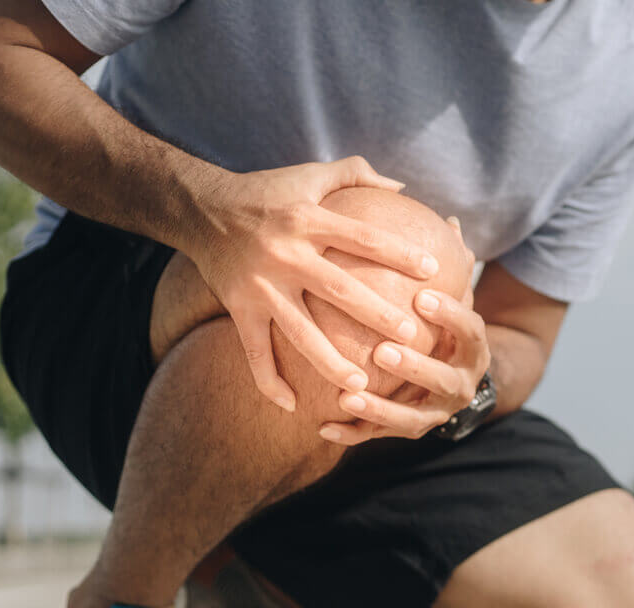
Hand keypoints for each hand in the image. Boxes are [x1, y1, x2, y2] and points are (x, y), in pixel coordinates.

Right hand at [184, 157, 439, 411]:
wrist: (200, 208)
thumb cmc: (266, 191)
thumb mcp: (310, 174)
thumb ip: (357, 173)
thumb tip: (402, 186)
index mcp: (308, 220)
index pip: (363, 238)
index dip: (398, 253)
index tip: (433, 271)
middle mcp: (285, 255)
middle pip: (339, 290)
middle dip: (376, 315)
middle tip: (410, 337)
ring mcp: (260, 287)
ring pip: (299, 332)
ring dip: (330, 362)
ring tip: (362, 386)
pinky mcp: (238, 309)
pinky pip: (254, 352)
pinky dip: (269, 382)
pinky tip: (292, 407)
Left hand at [319, 250, 491, 444]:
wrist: (457, 384)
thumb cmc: (445, 330)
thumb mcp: (455, 302)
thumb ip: (451, 267)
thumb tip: (448, 220)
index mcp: (474, 348)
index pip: (471, 329)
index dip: (451, 315)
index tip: (423, 297)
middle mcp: (462, 384)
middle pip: (443, 378)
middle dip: (415, 366)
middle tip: (383, 349)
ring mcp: (437, 413)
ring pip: (412, 419)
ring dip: (380, 408)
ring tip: (349, 395)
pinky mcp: (410, 431)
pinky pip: (380, 437)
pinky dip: (354, 433)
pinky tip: (322, 426)